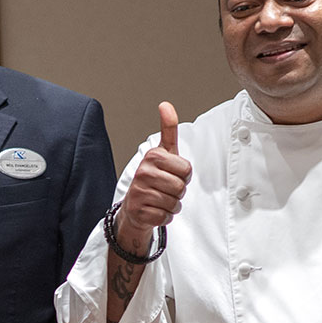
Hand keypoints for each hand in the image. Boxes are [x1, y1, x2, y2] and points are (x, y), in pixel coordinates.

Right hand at [118, 102, 193, 254]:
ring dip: (172, 205)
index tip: (171, 174)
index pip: (186, 170)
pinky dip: (164, 217)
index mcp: (152, 156)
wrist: (134, 206)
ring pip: (174, 203)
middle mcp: (143, 172)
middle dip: (178, 192)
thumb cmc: (153, 178)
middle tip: (165, 189)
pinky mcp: (139, 212)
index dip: (183, 175)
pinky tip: (154, 210)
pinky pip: (165, 217)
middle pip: (181, 187)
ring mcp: (139, 193)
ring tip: (160, 200)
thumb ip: (168, 129)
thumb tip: (165, 105)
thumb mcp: (163, 153)